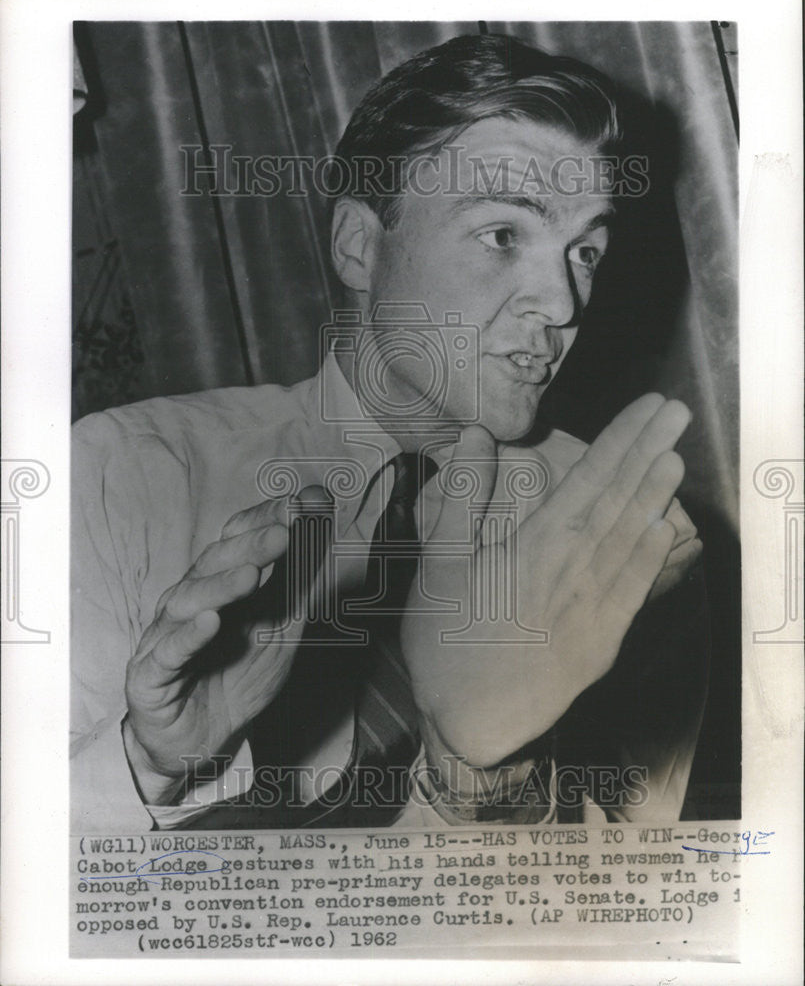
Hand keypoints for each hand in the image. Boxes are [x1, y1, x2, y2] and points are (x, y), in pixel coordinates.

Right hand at [124, 487, 327, 804]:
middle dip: (253, 545)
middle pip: (216, 564)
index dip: (268, 520)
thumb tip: (323, 522)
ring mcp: (167, 634)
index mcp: (220, 583)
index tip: (304, 503)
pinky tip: (209, 622)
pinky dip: (188, 636)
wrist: (199, 739)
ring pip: (189, 601)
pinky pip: (168, 652)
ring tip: (253, 574)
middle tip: (286, 531)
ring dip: (222, 586)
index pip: (239, 540)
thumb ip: (300, 579)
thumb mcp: (282, 626)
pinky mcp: (151, 674)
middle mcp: (190, 599)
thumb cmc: (237, 674)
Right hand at [403, 394, 692, 768]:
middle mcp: (576, 570)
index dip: (622, 439)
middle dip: (650, 451)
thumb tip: (474, 435)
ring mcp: (597, 606)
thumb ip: (461, 499)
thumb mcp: (438, 567)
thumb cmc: (447, 644)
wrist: (473, 724)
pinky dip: (652, 553)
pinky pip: (636, 586)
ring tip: (677, 454)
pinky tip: (664, 528)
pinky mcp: (605, 638)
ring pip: (632, 538)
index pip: (589, 479)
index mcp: (535, 548)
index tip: (648, 407)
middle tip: (677, 412)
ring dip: (657, 494)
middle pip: (619, 500)